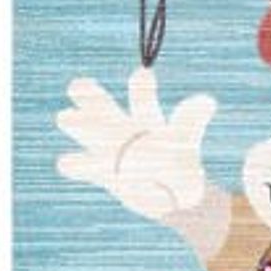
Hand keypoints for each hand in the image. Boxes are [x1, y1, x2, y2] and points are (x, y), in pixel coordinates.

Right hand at [56, 68, 215, 222]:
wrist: (172, 197)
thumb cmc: (180, 163)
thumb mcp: (186, 142)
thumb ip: (191, 121)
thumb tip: (206, 100)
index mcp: (147, 119)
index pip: (141, 97)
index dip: (141, 87)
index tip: (144, 74)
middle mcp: (125, 130)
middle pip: (103, 107)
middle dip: (90, 96)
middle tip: (78, 86)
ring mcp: (111, 151)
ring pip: (88, 132)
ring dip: (77, 124)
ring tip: (65, 116)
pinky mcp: (103, 173)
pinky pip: (84, 167)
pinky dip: (76, 165)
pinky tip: (66, 162)